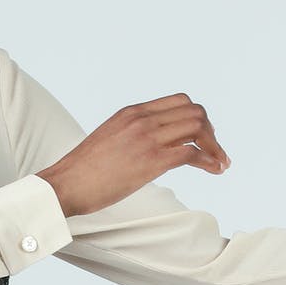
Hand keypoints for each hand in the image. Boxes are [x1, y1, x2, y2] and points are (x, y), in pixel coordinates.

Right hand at [39, 95, 229, 217]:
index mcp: (132, 112)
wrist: (66, 184)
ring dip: (215, 146)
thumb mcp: (109, 139)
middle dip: (211, 132)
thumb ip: (130, 135)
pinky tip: (214, 170)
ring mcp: (147, 138)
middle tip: (214, 152)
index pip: (179, 100)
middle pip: (195, 111)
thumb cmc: (83, 171)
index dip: (198, 118)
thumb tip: (146, 148)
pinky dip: (209, 161)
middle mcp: (142, 119)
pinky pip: (192, 152)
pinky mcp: (151, 160)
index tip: (203, 137)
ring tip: (220, 164)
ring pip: (198, 128)